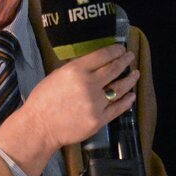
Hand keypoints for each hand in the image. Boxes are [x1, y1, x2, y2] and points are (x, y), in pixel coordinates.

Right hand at [0, 44, 137, 175]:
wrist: (39, 127)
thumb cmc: (43, 100)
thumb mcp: (57, 75)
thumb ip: (77, 69)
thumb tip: (96, 63)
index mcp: (76, 71)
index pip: (102, 56)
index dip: (115, 50)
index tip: (121, 48)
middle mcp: (89, 85)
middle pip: (114, 69)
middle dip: (125, 61)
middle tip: (130, 56)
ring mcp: (96, 103)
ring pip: (120, 88)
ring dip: (130, 79)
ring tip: (135, 74)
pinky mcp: (99, 120)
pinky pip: (118, 108)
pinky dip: (127, 101)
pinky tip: (131, 95)